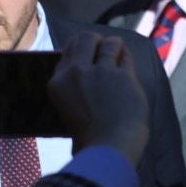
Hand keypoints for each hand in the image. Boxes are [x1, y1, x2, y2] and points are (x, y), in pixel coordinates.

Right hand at [49, 33, 149, 166]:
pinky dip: (127, 58)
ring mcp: (101, 72)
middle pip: (85, 38)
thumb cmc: (88, 138)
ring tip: (119, 53)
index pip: (67, 52)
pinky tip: (127, 62)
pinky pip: (126, 57)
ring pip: (110, 43)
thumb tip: (80, 80)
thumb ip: (72, 90)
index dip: (80, 50)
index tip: (88, 54)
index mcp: (58, 83)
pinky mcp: (123, 76)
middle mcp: (76, 73)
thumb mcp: (67, 110)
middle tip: (103, 49)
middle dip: (96, 41)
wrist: (108, 148)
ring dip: (115, 46)